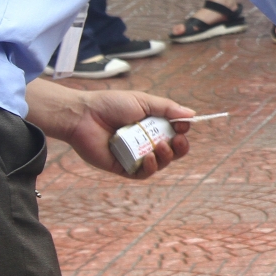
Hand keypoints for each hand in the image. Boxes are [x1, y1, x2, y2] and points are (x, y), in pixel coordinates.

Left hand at [28, 82, 194, 179]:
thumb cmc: (110, 104)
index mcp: (152, 125)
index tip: (184, 125)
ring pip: (161, 163)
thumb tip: (192, 114)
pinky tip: (150, 158)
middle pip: (173, 150)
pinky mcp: (123, 167)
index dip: (183, 131)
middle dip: (180, 147)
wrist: (83, 116)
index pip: (176, 132)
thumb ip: (167, 108)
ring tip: (159, 146)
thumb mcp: (143, 101)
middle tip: (178, 140)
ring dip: (166, 156)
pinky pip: (143, 173)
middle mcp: (146, 141)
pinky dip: (151, 167)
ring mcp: (135, 155)